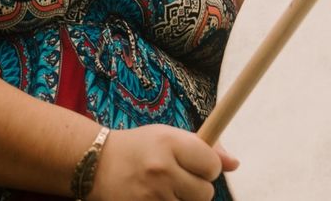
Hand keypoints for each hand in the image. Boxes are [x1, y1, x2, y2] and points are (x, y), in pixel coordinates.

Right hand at [86, 125, 238, 200]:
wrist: (95, 164)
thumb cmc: (138, 148)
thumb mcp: (167, 136)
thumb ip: (202, 148)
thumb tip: (235, 164)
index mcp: (169, 143)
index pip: (212, 165)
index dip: (207, 166)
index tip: (196, 164)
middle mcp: (161, 169)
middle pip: (206, 193)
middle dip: (196, 186)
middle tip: (177, 177)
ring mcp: (152, 195)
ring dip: (182, 199)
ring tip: (162, 187)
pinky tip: (155, 196)